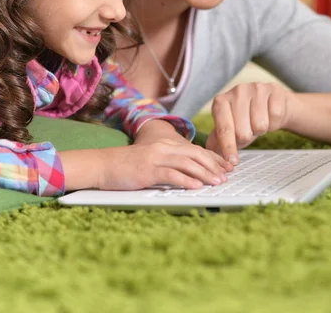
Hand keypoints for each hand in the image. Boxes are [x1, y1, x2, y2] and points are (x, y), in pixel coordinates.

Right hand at [94, 139, 231, 190]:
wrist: (104, 164)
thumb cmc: (128, 166)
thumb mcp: (152, 160)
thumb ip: (170, 162)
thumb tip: (191, 174)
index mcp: (166, 144)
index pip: (195, 149)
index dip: (213, 158)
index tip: (226, 167)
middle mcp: (163, 148)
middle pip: (195, 154)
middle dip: (213, 165)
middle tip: (226, 176)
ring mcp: (156, 158)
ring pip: (187, 164)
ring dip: (204, 173)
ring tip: (217, 182)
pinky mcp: (148, 170)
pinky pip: (171, 174)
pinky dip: (185, 180)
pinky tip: (196, 187)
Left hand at [206, 82, 293, 162]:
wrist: (272, 104)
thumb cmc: (247, 119)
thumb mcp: (230, 128)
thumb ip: (218, 141)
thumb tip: (212, 157)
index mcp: (221, 101)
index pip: (224, 129)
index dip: (228, 147)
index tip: (232, 161)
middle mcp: (237, 91)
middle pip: (242, 132)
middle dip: (247, 138)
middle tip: (248, 131)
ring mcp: (256, 88)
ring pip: (260, 125)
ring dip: (261, 130)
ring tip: (258, 122)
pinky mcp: (273, 90)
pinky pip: (275, 116)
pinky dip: (274, 122)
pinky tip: (270, 115)